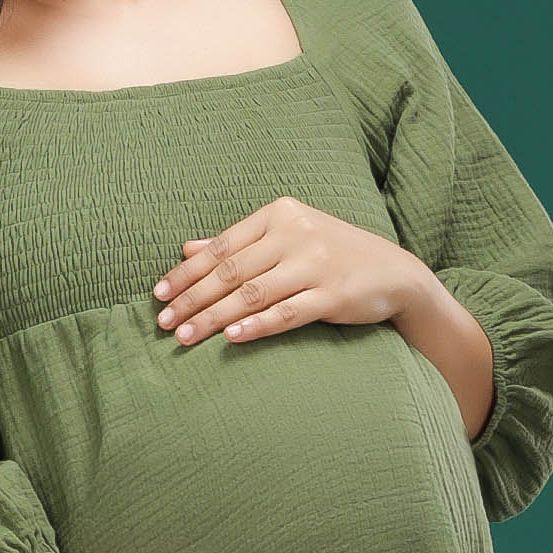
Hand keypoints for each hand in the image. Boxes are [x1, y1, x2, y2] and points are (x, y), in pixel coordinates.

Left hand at [153, 198, 424, 346]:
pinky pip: (286, 313)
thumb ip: (238, 242)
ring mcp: (315, 263)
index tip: (158, 294)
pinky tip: (231, 338)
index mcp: (279, 214)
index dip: (186, 272)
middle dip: (192, 299)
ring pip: (252, 293)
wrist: (393, 272)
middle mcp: (295, 233)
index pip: (221, 246)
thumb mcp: (286, 237)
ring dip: (214, 318)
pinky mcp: (332, 294)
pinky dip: (256, 326)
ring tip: (185, 338)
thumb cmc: (330, 254)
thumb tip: (187, 248)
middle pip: (231, 271)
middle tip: (163, 322)